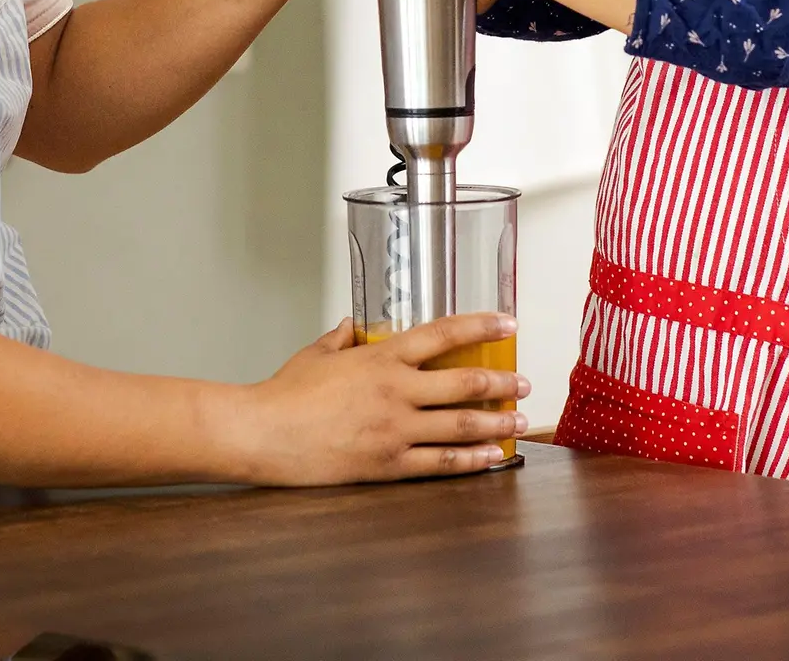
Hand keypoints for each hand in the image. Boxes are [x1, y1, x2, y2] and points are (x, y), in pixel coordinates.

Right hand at [241, 313, 528, 484]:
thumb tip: (351, 325)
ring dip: (495, 423)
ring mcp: (396, 430)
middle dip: (501, 381)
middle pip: (464, 382)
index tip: (508, 323)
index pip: (443, 334)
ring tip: (517, 421)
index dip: (480, 326)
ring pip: (460, 425)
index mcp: (381, 358)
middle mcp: (396, 391)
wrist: (265, 433)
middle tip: (523, 382)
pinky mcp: (389, 464)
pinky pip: (440, 464)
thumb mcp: (316, 354)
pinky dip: (470, 461)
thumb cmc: (286, 393)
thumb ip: (341, 338)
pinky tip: (489, 458)